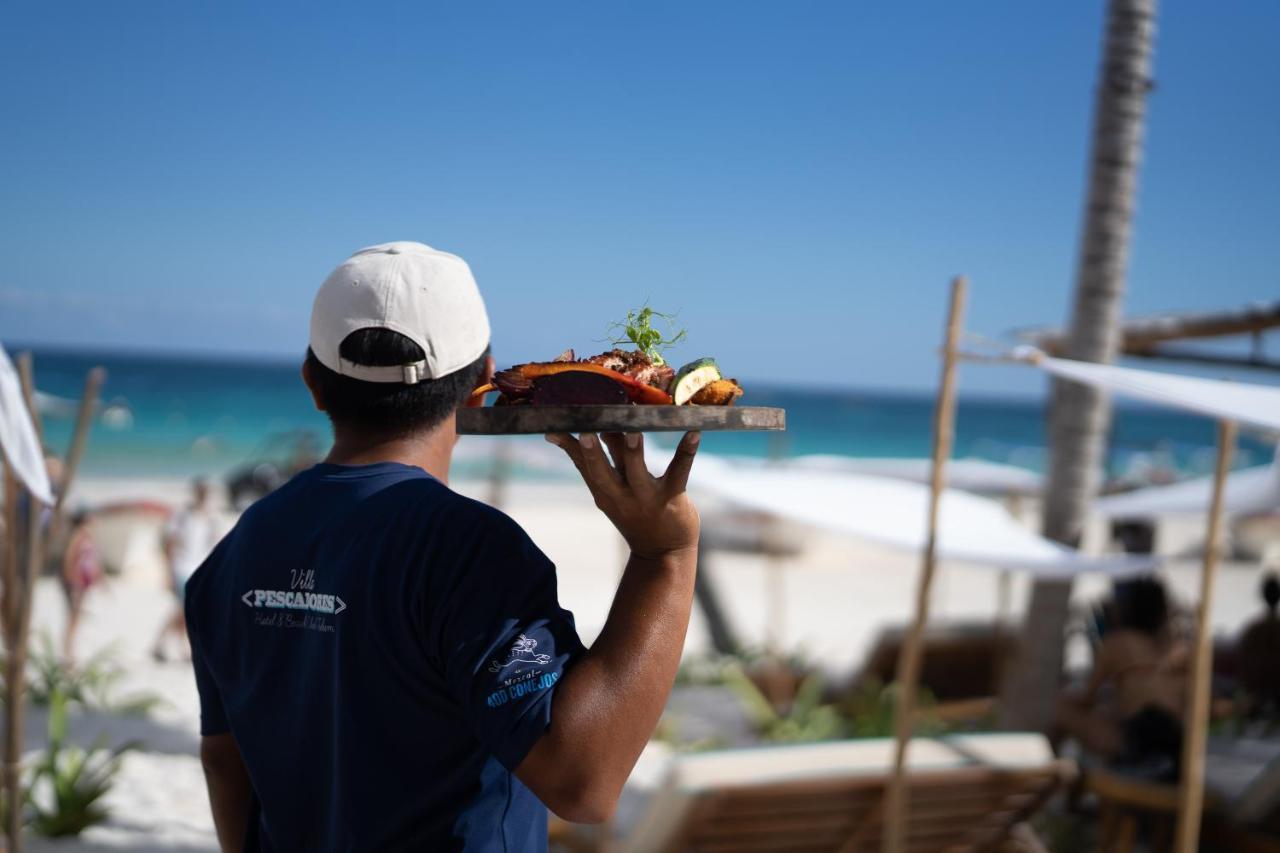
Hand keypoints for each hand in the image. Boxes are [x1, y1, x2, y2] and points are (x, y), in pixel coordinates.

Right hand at [546, 431, 699, 559]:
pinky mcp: (671, 497)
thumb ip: (598, 463)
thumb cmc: (635, 512)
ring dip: (634, 451)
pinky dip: (686, 451)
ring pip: (637, 471)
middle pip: (602, 471)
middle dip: (594, 452)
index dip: (569, 446)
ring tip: (634, 430)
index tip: (555, 427)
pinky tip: (693, 432)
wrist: (662, 552)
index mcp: (603, 491)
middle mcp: (620, 495)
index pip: (582, 465)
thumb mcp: (610, 493)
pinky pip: (678, 471)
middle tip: (588, 431)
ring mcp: (646, 497)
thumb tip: (578, 433)